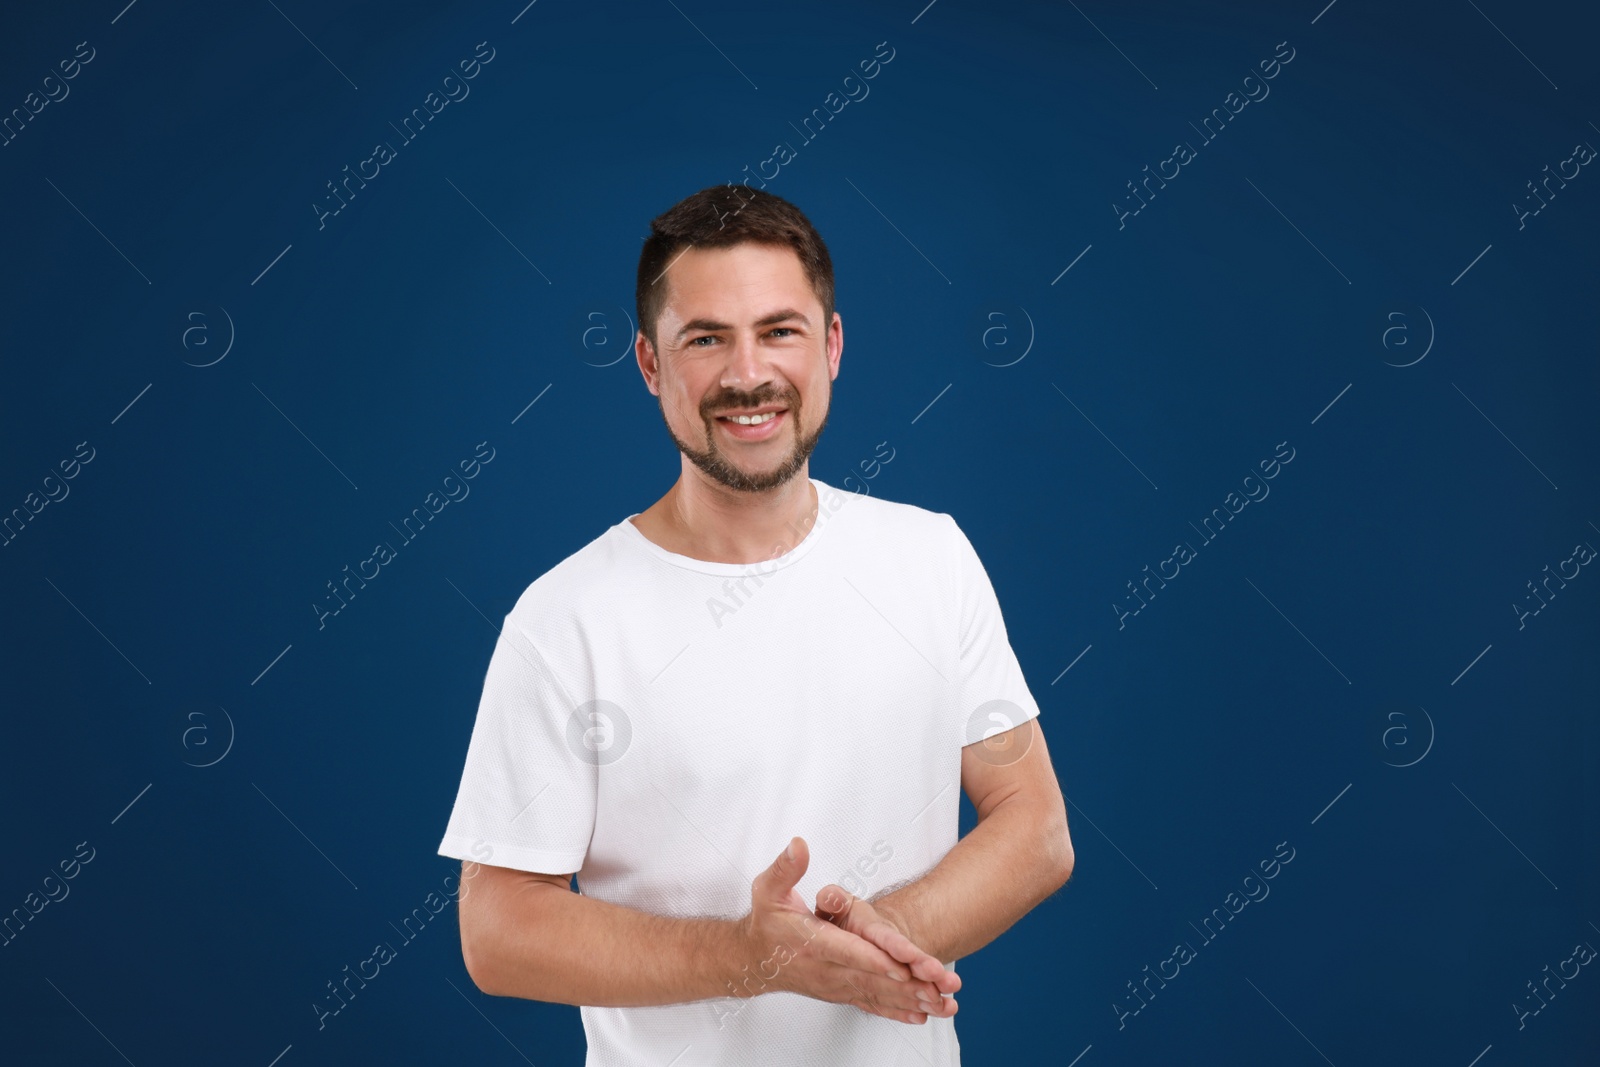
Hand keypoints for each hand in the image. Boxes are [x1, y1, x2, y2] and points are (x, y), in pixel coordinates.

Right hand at [736, 837, 948, 1023]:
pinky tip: (923, 1016)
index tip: (901, 964)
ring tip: (944, 1003)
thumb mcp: (768, 889)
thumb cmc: (766, 921)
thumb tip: (799, 845)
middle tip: (939, 982)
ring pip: (876, 994)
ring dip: (911, 999)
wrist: (752, 961)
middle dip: (907, 982)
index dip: (874, 958)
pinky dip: (898, 1011)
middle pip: (870, 977)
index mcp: (809, 943)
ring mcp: (833, 986)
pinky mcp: (839, 994)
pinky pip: (871, 1005)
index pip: (846, 951)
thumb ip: (786, 868)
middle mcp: (824, 970)